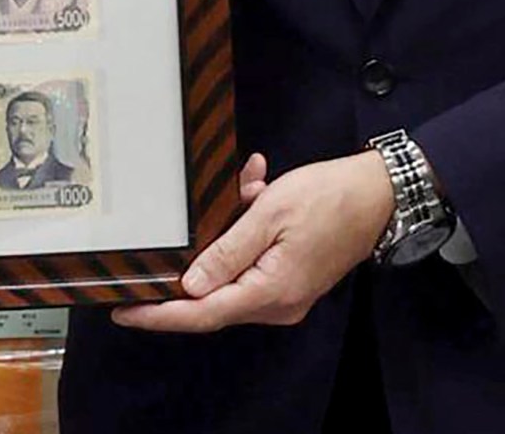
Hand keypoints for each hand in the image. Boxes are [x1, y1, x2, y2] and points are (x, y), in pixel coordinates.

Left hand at [112, 150, 392, 333]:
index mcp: (271, 291)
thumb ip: (227, 251)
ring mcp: (285, 293)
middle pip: (213, 297)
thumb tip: (190, 286)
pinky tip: (253, 194)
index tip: (124, 310)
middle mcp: (277, 303)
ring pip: (231, 273)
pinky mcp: (290, 279)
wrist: (380, 194)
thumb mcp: (270, 214)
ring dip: (223, 234)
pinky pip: (251, 263)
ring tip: (244, 190)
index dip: (160, 314)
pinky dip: (244, 233)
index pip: (202, 313)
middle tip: (172, 230)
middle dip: (193, 258)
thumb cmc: (328, 198)